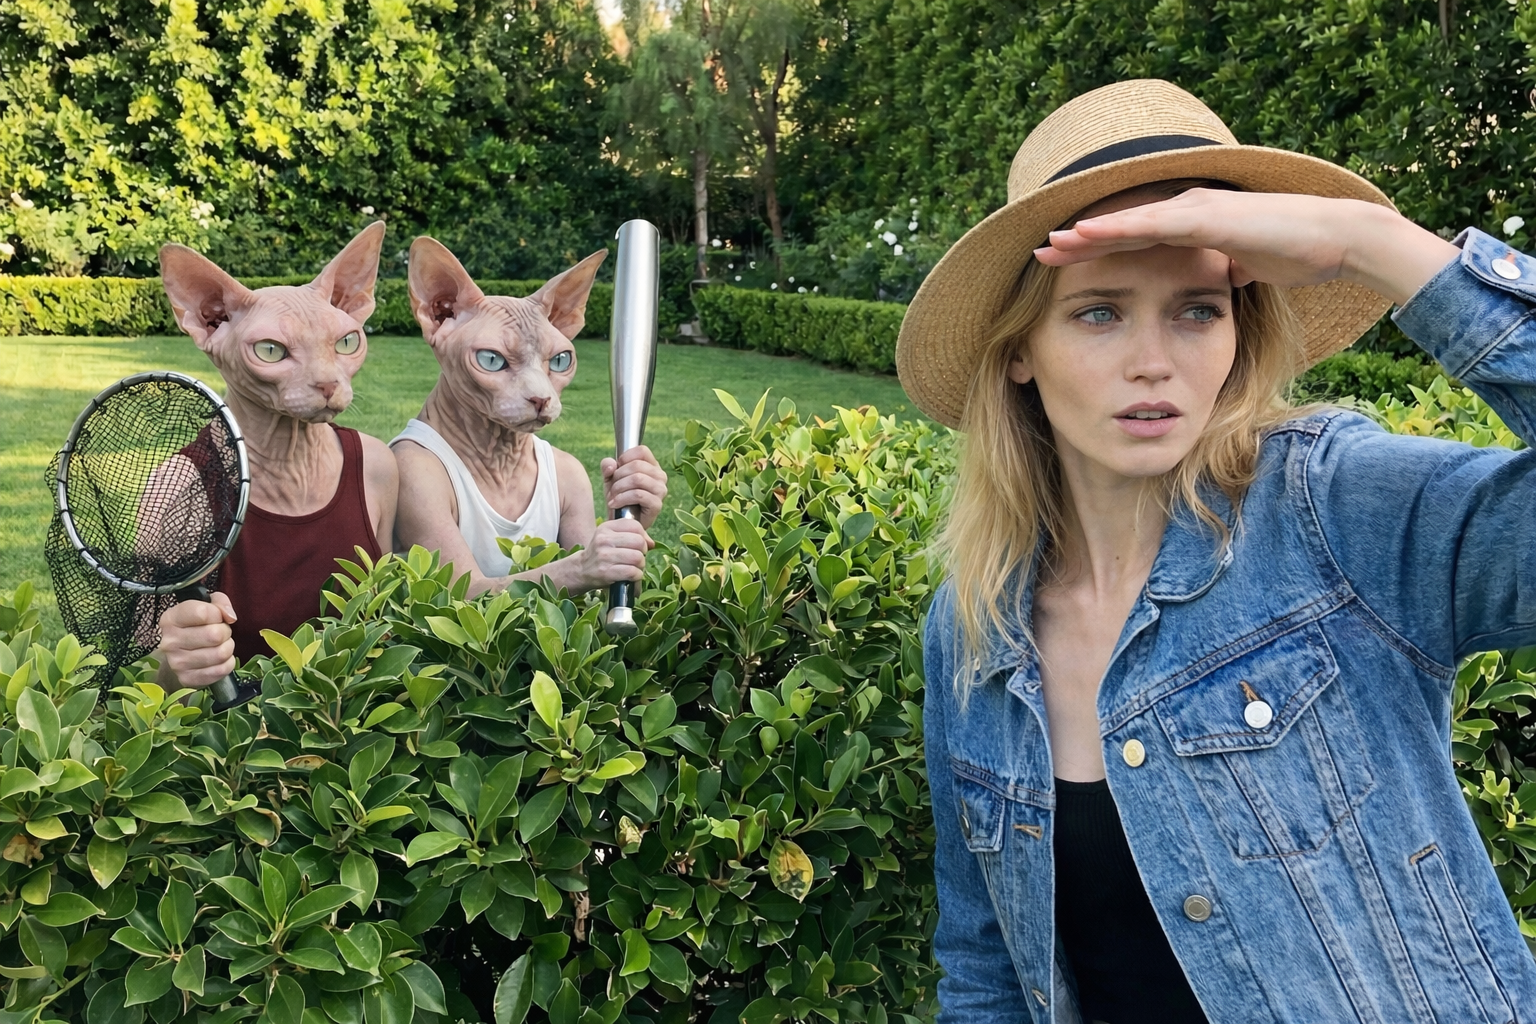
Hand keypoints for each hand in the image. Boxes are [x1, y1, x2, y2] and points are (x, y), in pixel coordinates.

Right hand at [158, 593, 236, 689]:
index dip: (217, 614)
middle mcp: (170, 641)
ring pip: (220, 653)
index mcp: (170, 619)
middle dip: (225, 632)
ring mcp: (177, 663)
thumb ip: (220, 602)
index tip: (216, 617)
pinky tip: (219, 659)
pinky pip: (221, 670)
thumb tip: (230, 617)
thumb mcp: (205, 605)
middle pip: (215, 635)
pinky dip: (227, 663)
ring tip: (219, 645)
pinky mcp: (187, 678)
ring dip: (227, 648)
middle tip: (220, 633)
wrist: (180, 654)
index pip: (202, 613)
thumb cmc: (195, 626)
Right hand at [574, 517, 651, 590]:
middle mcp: (604, 539)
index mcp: (606, 527)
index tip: (640, 545)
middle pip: (639, 542)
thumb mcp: (611, 537)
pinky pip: (632, 572)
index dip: (643, 536)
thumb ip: (631, 535)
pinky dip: (637, 575)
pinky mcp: (606, 572)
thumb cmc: (602, 553)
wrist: (581, 570)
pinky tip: (632, 575)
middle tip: (637, 557)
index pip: (635, 525)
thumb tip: (652, 543)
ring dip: (640, 565)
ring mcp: (604, 556)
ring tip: (634, 567)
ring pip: (637, 557)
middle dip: (643, 552)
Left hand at [601, 446, 667, 528]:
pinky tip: (614, 503)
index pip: (642, 451)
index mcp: (652, 466)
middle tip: (611, 488)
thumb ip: (607, 466)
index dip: (625, 458)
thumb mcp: (610, 478)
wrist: (620, 521)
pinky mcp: (657, 504)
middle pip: (637, 465)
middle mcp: (660, 476)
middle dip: (618, 476)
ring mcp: (661, 490)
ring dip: (619, 488)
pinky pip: (638, 495)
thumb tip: (611, 465)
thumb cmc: (618, 496)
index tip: (616, 469)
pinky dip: (622, 498)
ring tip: (612, 496)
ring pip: (637, 479)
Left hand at [1034, 189, 1459, 305]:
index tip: (1063, 264)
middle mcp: (1187, 210)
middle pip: (1122, 228)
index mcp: (1194, 224)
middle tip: (1039, 252)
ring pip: (1129, 222)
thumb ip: (1230, 267)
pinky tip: (1090, 234)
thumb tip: (1228, 276)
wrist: (1338, 239)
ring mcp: (1195, 209)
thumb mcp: (1250, 266)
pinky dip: (1119, 228)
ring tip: (1052, 244)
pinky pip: (1152, 224)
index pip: (1135, 239)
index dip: (1098, 250)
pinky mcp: (1205, 217)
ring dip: (1088, 234)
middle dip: (1079, 242)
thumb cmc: (1299, 252)